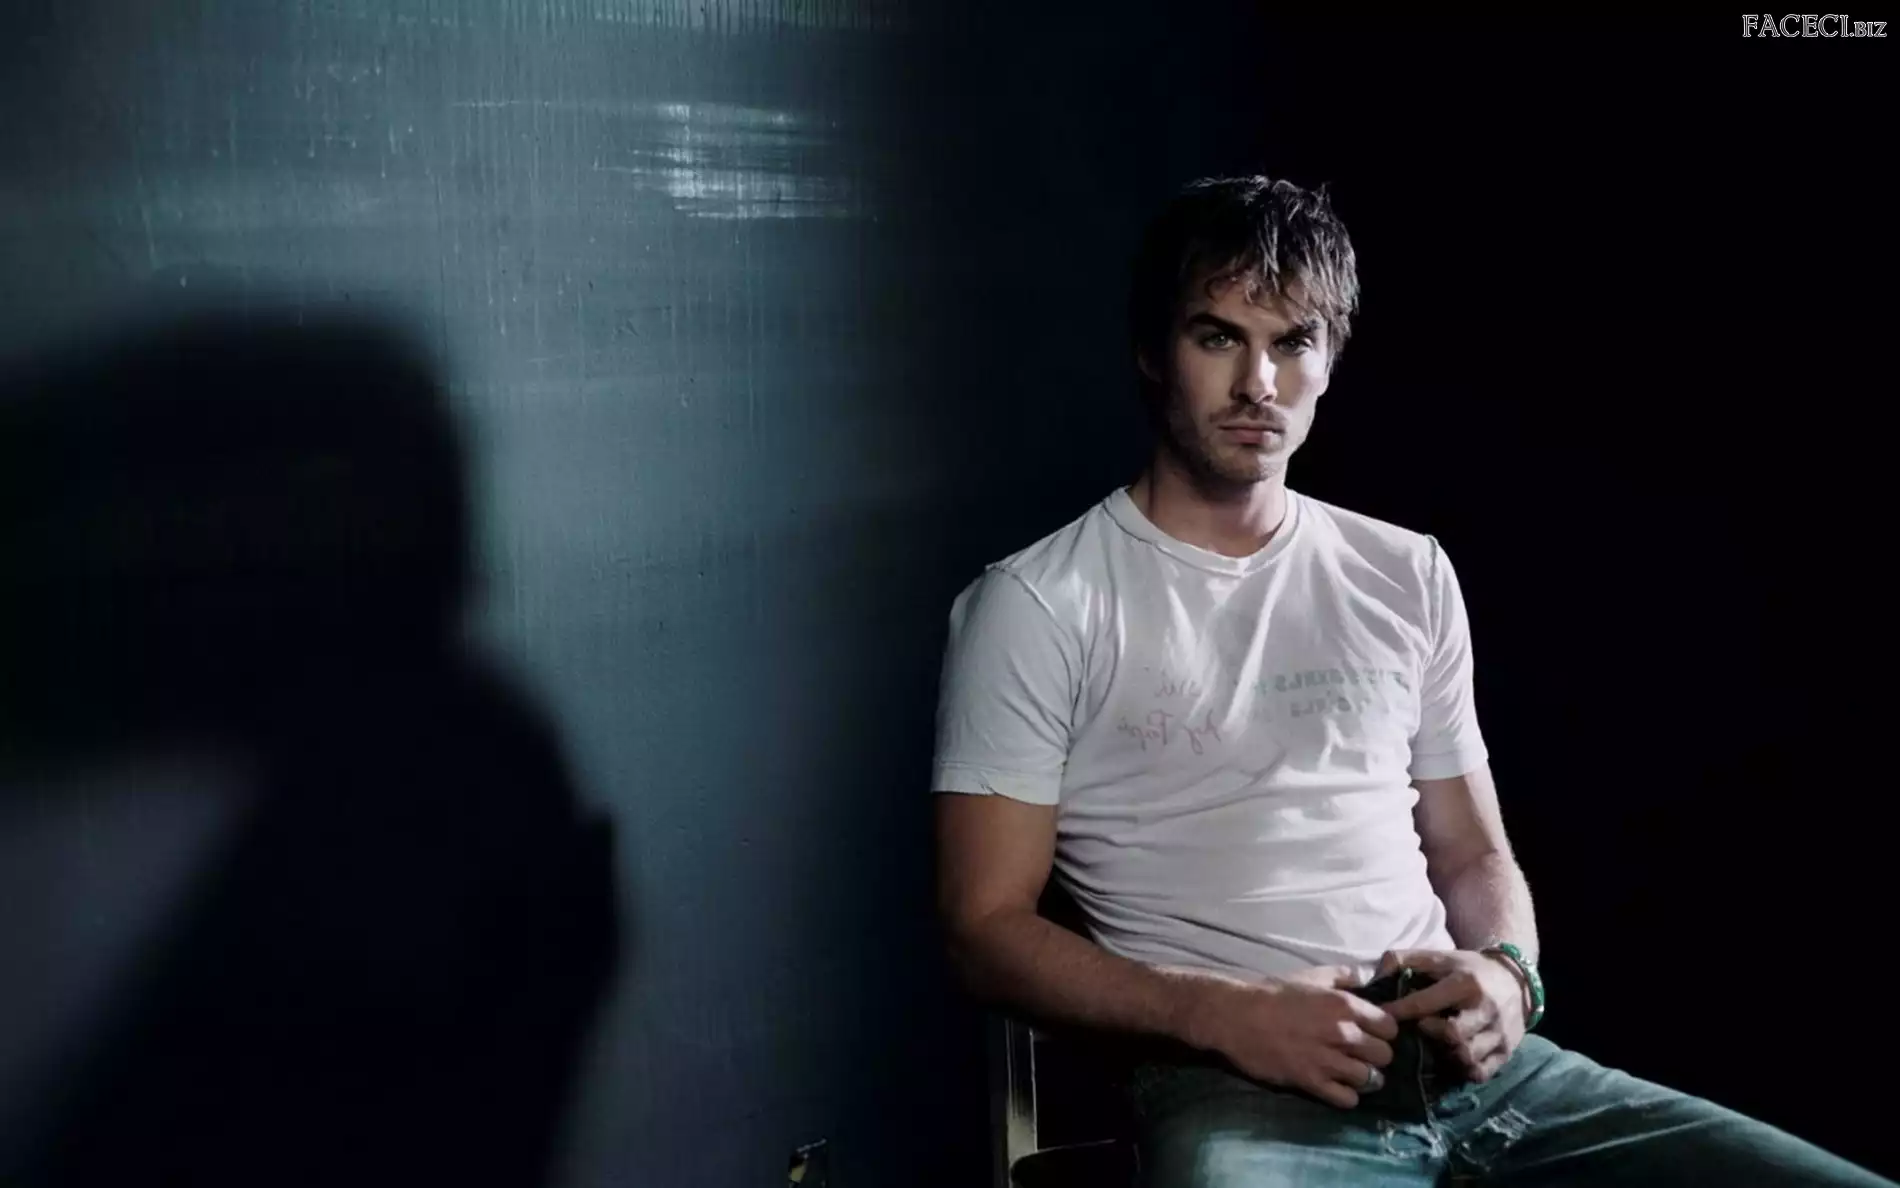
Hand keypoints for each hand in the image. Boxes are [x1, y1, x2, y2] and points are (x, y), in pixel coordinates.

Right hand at [1190, 965, 1401, 1109]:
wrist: (1236, 1016)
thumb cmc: (1273, 992)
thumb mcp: (1312, 976)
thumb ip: (1345, 976)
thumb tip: (1371, 975)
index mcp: (1345, 1005)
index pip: (1389, 1027)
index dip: (1383, 1031)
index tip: (1372, 1033)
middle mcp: (1343, 1034)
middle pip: (1384, 1055)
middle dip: (1376, 1056)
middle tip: (1361, 1054)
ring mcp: (1327, 1060)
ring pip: (1370, 1079)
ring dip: (1364, 1078)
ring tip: (1351, 1073)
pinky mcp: (1310, 1082)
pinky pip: (1346, 1099)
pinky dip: (1346, 1096)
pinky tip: (1337, 1087)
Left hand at [1378, 948, 1528, 1082]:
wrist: (1516, 980)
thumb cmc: (1468, 969)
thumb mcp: (1439, 957)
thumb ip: (1404, 960)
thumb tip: (1375, 977)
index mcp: (1465, 983)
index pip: (1426, 1003)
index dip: (1400, 1012)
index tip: (1384, 1016)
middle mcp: (1485, 1009)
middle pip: (1453, 1036)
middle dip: (1431, 1035)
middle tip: (1421, 1030)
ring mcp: (1499, 1033)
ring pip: (1468, 1057)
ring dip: (1447, 1055)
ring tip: (1439, 1046)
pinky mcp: (1507, 1052)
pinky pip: (1481, 1072)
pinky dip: (1464, 1070)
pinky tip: (1455, 1059)